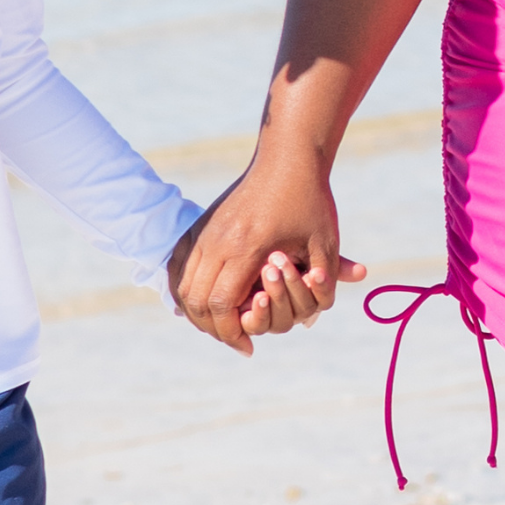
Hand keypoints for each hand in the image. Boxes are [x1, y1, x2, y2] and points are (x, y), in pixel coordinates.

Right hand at [170, 161, 366, 356]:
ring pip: (182, 286)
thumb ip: (322, 283)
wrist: (288, 157)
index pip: (222, 305)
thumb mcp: (325, 243)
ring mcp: (204, 229)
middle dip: (213, 329)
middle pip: (196, 301)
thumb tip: (311, 321)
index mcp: (246, 246)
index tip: (248, 347)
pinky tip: (203, 303)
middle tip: (235, 341)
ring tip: (220, 326)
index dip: (232, 333)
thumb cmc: (310, 200)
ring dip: (197, 312)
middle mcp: (217, 239)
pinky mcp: (201, 223)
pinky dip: (185, 290)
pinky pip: (179, 266)